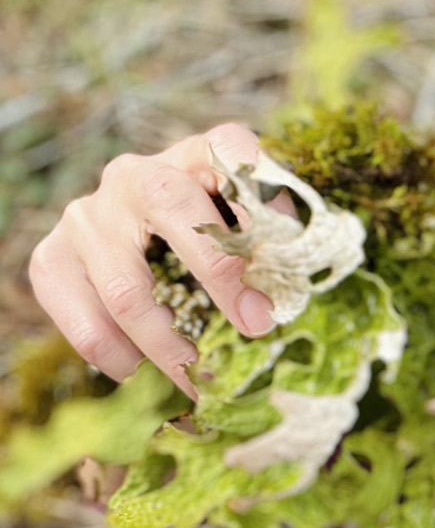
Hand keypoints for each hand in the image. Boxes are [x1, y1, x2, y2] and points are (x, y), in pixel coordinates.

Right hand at [28, 123, 273, 398]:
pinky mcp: (52, 258)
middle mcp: (134, 175)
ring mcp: (87, 216)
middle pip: (173, 205)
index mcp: (192, 157)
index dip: (261, 191)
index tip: (289, 244)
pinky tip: (140, 370)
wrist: (123, 243)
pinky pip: (85, 322)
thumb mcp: (240, 234)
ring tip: (198, 378)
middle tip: (255, 327)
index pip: (230, 149)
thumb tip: (282, 300)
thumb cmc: (203, 241)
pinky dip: (118, 357)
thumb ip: (266, 252)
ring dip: (169, 345)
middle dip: (220, 275)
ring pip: (127, 289)